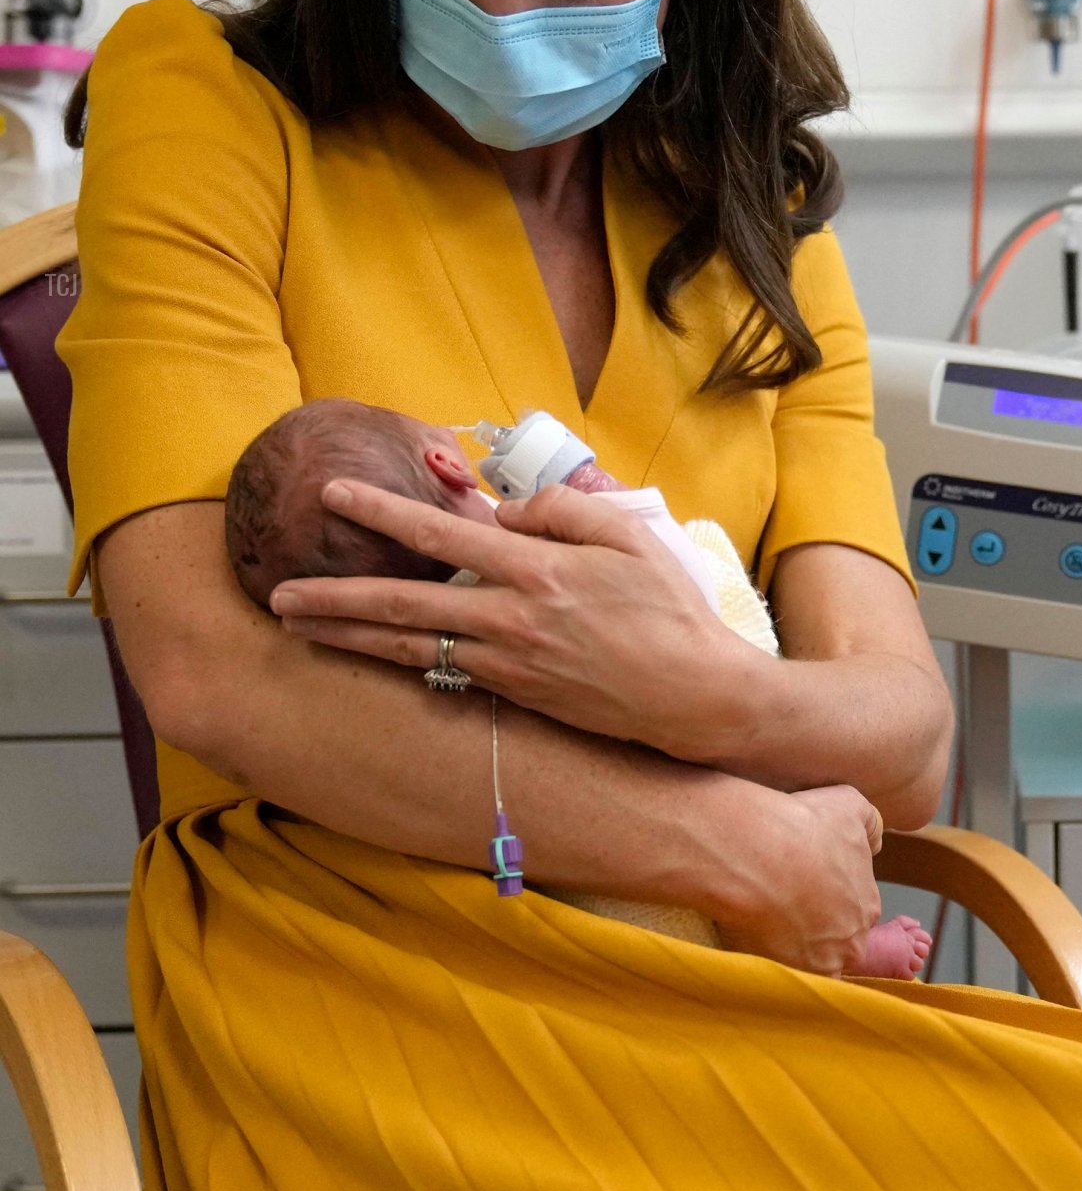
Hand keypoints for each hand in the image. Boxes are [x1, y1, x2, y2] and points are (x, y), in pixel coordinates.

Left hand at [267, 478, 762, 754]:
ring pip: (408, 649)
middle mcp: (508, 620)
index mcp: (535, 571)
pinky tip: (365, 658)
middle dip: (334, 597)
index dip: (382, 511)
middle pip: (402, 605)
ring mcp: (507, 665)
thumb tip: (502, 512)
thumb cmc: (669, 608)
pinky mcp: (514, 696)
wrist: (696, 698)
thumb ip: (558, 511)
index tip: (334, 493)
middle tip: (276, 594)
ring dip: (348, 637)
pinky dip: (396, 665)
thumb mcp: (626, 534)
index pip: (440, 534)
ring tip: (297, 627)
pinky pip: (441, 675)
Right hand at [707, 783, 883, 976]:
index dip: (822, 897)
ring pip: (812, 963)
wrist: (754, 852)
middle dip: (812, 926)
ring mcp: (822, 963)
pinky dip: (776, 970)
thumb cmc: (800, 824)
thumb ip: (871, 823)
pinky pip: (789, 983)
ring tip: (764, 926)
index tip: (798, 884)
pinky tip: (757, 949)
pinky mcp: (791, 976)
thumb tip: (875, 842)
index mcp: (866, 904)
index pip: (848, 910)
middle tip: (779, 904)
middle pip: (833, 941)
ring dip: (794, 950)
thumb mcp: (848, 804)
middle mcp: (852, 940)